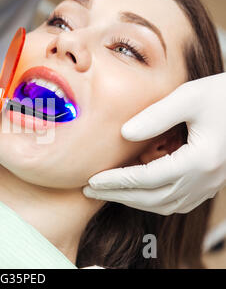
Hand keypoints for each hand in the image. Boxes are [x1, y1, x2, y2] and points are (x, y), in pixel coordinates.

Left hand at [83, 73, 225, 214]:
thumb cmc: (223, 95)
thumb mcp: (189, 96)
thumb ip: (155, 115)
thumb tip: (124, 134)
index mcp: (200, 160)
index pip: (147, 178)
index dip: (116, 181)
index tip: (92, 180)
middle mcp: (206, 179)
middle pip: (153, 198)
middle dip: (118, 196)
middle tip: (89, 191)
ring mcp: (209, 185)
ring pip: (165, 205)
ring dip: (134, 202)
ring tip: (108, 192)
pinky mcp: (209, 183)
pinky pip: (177, 203)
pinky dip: (152, 201)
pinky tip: (137, 192)